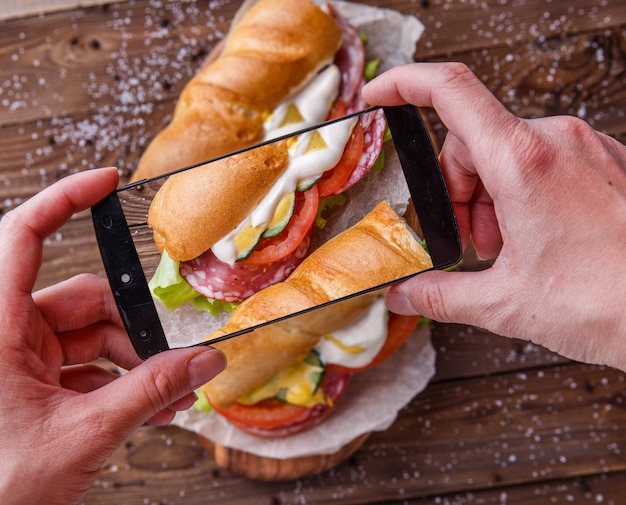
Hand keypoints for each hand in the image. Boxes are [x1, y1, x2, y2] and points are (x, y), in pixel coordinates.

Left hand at [0, 168, 225, 504]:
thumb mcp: (84, 434)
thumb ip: (150, 391)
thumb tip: (202, 361)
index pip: (23, 238)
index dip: (64, 201)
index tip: (104, 181)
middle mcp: (4, 334)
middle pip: (84, 301)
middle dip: (135, 330)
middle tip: (173, 357)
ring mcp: (19, 359)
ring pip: (92, 336)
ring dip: (135, 363)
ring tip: (169, 393)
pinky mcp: (34, 382)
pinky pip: (88, 365)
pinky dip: (121, 381)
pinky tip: (150, 403)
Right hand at [363, 63, 625, 368]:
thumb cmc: (609, 302)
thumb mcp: (505, 302)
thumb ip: (441, 295)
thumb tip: (405, 295)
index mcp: (523, 162)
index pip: (449, 91)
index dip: (404, 84)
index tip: (379, 94)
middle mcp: (556, 141)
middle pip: (471, 140)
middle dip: (456, 192)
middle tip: (469, 241)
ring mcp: (584, 149)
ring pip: (506, 152)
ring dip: (489, 197)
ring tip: (504, 248)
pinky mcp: (603, 162)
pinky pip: (542, 161)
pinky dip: (521, 194)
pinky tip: (533, 238)